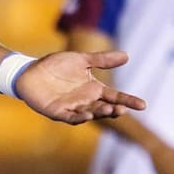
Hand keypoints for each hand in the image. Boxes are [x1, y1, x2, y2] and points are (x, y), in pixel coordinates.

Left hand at [13, 49, 145, 124]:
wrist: (30, 71)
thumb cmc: (56, 66)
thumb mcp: (81, 60)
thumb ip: (102, 60)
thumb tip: (127, 56)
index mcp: (94, 89)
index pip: (115, 97)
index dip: (128, 101)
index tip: (143, 105)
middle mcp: (86, 101)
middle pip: (105, 108)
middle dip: (114, 110)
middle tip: (122, 109)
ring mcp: (72, 108)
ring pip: (90, 113)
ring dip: (100, 113)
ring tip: (109, 110)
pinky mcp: (58, 112)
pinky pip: (71, 117)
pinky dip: (80, 117)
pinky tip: (88, 115)